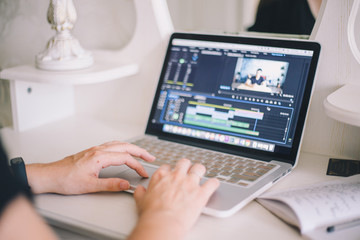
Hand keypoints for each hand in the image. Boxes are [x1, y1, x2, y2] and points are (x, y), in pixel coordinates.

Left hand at [26, 141, 154, 194]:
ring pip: (118, 144)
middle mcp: (98, 150)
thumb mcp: (90, 185)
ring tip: (141, 153)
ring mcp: (95, 149)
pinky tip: (123, 150)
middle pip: (125, 147)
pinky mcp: (92, 151)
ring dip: (132, 147)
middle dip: (140, 152)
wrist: (51, 175)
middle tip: (151, 157)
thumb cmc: (66, 180)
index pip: (125, 158)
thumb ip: (110, 184)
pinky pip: (112, 144)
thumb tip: (126, 184)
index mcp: (99, 157)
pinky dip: (122, 146)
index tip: (143, 173)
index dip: (137, 166)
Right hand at [129, 159, 218, 239]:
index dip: (170, 171)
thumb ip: (141, 192)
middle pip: (184, 162)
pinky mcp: (201, 193)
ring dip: (200, 170)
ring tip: (201, 173)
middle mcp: (177, 176)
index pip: (167, 167)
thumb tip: (139, 190)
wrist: (163, 223)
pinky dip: (214, 183)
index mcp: (162, 177)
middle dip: (186, 166)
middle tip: (188, 171)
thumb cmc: (152, 214)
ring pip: (199, 168)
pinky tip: (214, 184)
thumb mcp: (141, 201)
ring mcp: (190, 183)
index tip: (172, 175)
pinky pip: (212, 183)